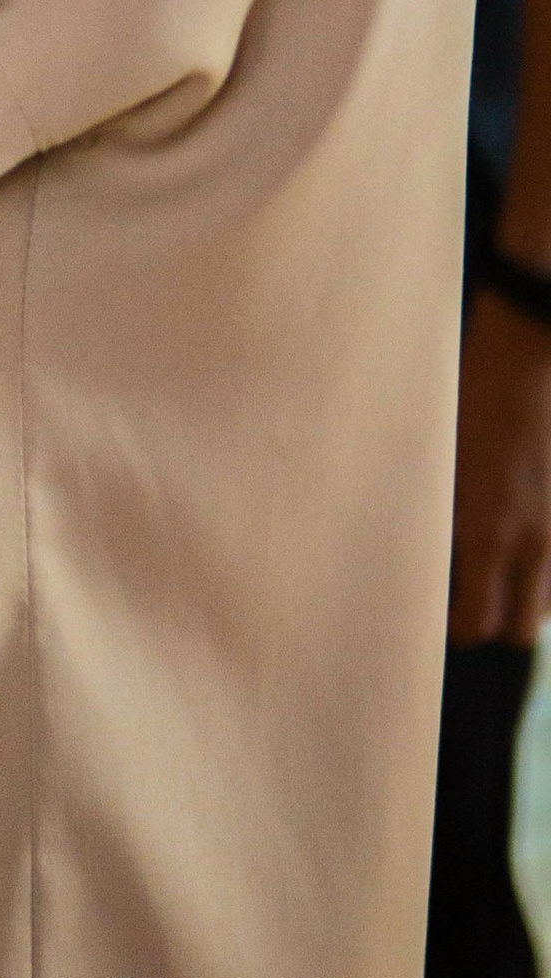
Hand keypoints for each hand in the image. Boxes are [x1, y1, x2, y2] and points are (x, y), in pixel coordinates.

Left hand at [449, 287, 550, 641]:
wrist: (530, 349)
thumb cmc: (470, 394)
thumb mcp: (440, 460)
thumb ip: (444, 517)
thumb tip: (437, 557)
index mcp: (486, 529)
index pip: (476, 621)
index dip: (455, 628)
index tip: (439, 616)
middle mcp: (533, 541)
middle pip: (520, 628)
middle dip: (494, 624)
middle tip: (467, 600)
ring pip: (550, 602)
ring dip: (524, 597)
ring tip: (497, 570)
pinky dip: (546, 567)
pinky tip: (525, 542)